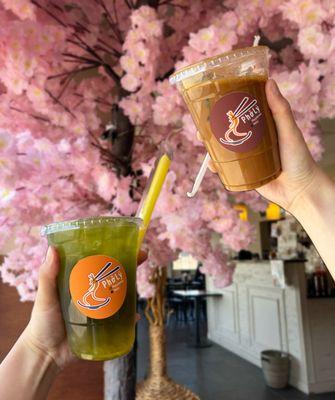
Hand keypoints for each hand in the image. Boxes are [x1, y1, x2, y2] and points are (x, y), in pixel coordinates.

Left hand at [23, 247, 146, 369]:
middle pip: (114, 275)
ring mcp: (101, 309)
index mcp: (80, 281)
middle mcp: (93, 292)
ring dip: (132, 290)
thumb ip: (48, 275)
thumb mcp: (45, 296)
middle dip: (129, 266)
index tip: (124, 242)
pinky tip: (136, 315)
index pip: (99, 261)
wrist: (46, 355)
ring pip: (121, 295)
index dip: (112, 251)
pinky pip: (122, 319)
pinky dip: (131, 317)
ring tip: (138, 286)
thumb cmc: (42, 322)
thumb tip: (53, 248)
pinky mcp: (105, 326)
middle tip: (141, 258)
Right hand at [206, 79, 318, 211]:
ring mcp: (246, 157)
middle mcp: (251, 141)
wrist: (299, 190)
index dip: (225, 109)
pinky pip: (226, 168)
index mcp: (260, 127)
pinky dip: (216, 167)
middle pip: (226, 132)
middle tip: (201, 128)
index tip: (212, 103)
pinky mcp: (243, 173)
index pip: (240, 115)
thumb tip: (269, 82)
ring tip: (203, 144)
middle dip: (211, 129)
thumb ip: (280, 109)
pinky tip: (212, 166)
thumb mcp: (289, 131)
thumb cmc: (299, 158)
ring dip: (210, 147)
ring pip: (223, 149)